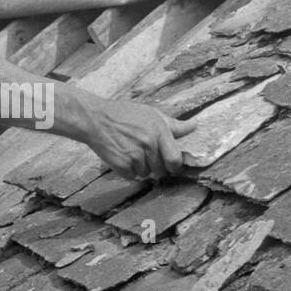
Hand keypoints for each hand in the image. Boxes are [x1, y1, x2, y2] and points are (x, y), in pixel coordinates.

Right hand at [79, 98, 195, 179]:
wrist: (95, 119)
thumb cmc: (124, 114)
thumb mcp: (151, 114)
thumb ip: (173, 125)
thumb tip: (194, 126)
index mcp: (159, 132)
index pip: (175, 160)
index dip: (175, 166)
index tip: (171, 165)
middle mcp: (148, 145)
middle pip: (161, 170)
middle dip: (157, 166)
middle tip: (147, 155)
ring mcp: (134, 156)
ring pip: (146, 174)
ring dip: (142, 168)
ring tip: (132, 152)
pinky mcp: (121, 165)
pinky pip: (132, 176)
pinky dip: (129, 171)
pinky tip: (123, 156)